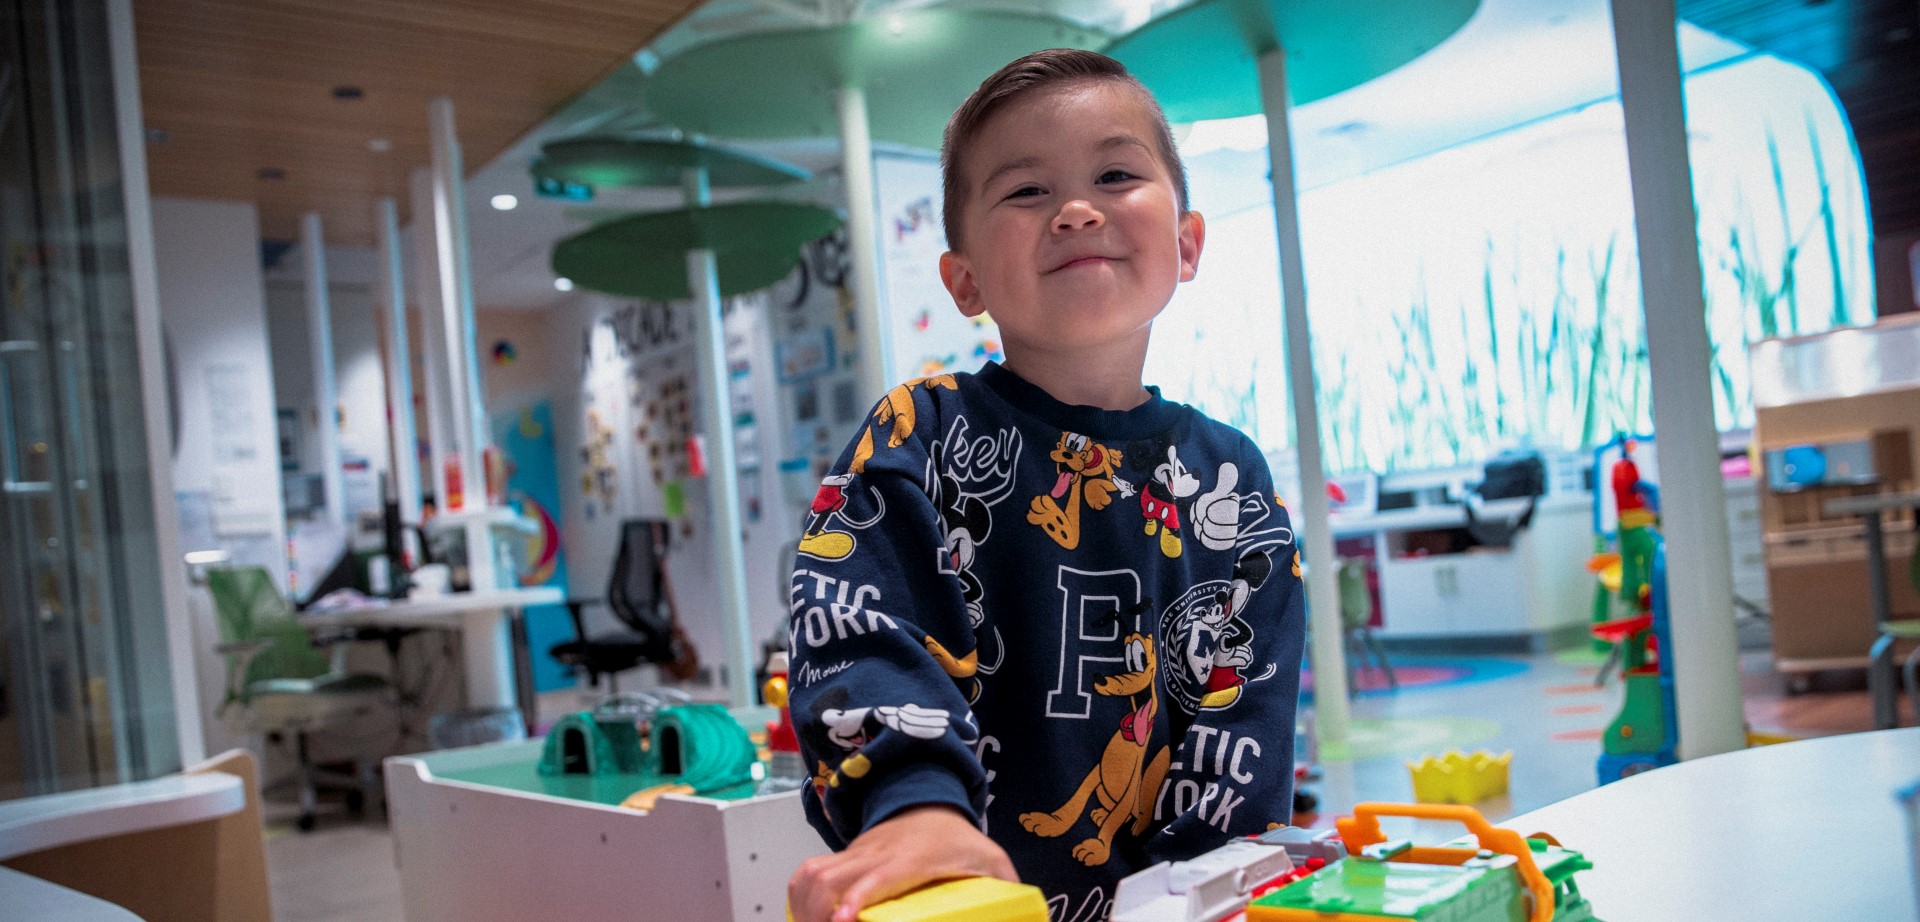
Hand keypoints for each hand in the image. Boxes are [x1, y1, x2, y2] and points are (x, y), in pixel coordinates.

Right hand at [788, 804, 1015, 921]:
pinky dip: (798, 896)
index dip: (858, 898)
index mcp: (912, 859)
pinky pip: (807, 872)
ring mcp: (856, 853)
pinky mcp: (843, 857)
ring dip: (803, 908)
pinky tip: (803, 917)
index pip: (878, 877)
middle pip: (831, 879)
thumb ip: (1005, 887)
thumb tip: (1029, 914)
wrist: (928, 800)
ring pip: (811, 874)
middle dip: (815, 914)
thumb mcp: (989, 859)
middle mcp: (877, 854)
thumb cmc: (958, 838)